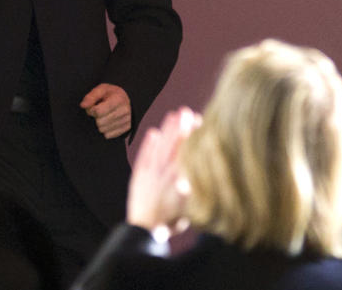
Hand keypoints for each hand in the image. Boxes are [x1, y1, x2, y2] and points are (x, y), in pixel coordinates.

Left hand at [80, 84, 131, 138]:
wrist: (126, 99)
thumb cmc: (111, 94)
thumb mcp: (101, 89)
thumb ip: (91, 96)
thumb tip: (83, 105)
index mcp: (118, 99)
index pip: (98, 112)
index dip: (92, 110)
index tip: (94, 106)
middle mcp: (125, 110)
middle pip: (100, 123)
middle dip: (96, 118)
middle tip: (99, 111)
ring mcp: (127, 121)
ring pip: (103, 130)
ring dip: (100, 124)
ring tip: (104, 116)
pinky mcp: (126, 128)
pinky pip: (108, 135)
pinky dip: (105, 130)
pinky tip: (108, 122)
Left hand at [127, 107, 200, 237]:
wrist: (145, 230)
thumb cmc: (171, 221)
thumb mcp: (190, 206)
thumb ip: (196, 187)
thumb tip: (203, 171)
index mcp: (179, 176)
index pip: (187, 149)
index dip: (193, 133)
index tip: (198, 120)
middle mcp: (164, 170)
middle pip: (174, 143)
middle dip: (180, 126)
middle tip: (186, 111)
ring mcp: (150, 172)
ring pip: (160, 146)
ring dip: (166, 130)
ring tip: (172, 115)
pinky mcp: (138, 176)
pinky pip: (144, 156)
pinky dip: (148, 144)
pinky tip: (152, 133)